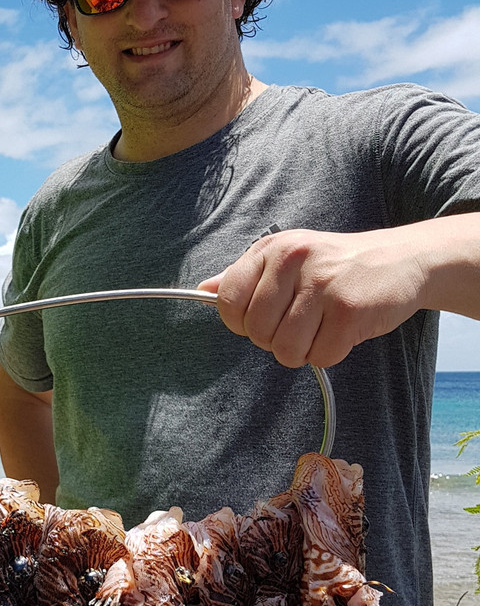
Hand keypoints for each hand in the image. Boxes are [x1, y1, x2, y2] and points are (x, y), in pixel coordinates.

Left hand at [198, 228, 425, 367]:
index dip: (239, 322)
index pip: (228, 300)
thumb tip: (202, 289)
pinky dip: (330, 354)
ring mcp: (323, 284)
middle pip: (255, 330)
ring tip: (319, 330)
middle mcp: (294, 261)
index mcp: (272, 249)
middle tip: (298, 326)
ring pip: (285, 348)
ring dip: (301, 352)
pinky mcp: (350, 309)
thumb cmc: (336, 265)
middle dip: (273, 340)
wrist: (404, 259)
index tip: (260, 320)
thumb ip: (245, 275)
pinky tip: (342, 332)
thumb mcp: (288, 257)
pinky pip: (320, 356)